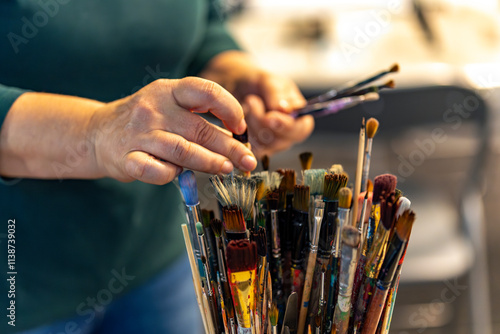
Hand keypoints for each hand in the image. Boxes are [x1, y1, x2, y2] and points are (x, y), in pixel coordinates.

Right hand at [88, 77, 256, 183]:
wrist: (97, 133)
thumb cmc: (146, 122)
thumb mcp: (170, 108)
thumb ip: (200, 119)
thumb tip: (237, 141)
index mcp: (168, 91)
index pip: (205, 91)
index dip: (229, 108)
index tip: (240, 127)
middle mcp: (153, 109)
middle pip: (199, 128)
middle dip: (229, 147)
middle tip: (247, 160)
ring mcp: (138, 134)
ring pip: (182, 150)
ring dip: (209, 162)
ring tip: (227, 169)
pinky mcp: (126, 159)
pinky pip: (155, 171)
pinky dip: (171, 175)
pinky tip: (179, 175)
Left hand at [200, 51, 313, 157]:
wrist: (237, 87)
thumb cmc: (258, 84)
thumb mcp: (269, 81)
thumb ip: (277, 94)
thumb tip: (286, 110)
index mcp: (298, 118)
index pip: (301, 130)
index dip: (287, 126)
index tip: (270, 116)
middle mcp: (286, 135)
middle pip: (280, 141)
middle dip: (262, 121)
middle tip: (252, 100)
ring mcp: (270, 144)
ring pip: (261, 144)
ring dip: (250, 122)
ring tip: (246, 102)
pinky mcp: (253, 148)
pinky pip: (247, 147)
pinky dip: (240, 131)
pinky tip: (238, 116)